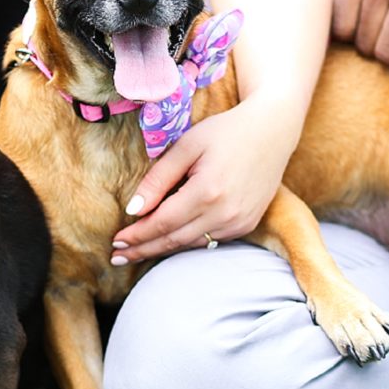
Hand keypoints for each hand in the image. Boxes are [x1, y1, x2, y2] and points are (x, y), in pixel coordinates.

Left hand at [110, 95, 296, 264]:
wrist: (273, 131)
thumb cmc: (226, 132)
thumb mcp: (187, 146)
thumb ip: (158, 179)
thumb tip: (133, 210)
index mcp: (207, 192)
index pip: (161, 223)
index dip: (136, 235)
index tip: (115, 242)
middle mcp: (225, 213)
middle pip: (173, 240)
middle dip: (143, 249)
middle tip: (117, 257)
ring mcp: (239, 222)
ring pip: (191, 244)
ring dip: (162, 249)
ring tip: (137, 252)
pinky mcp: (247, 224)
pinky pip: (210, 240)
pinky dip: (187, 242)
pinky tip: (169, 242)